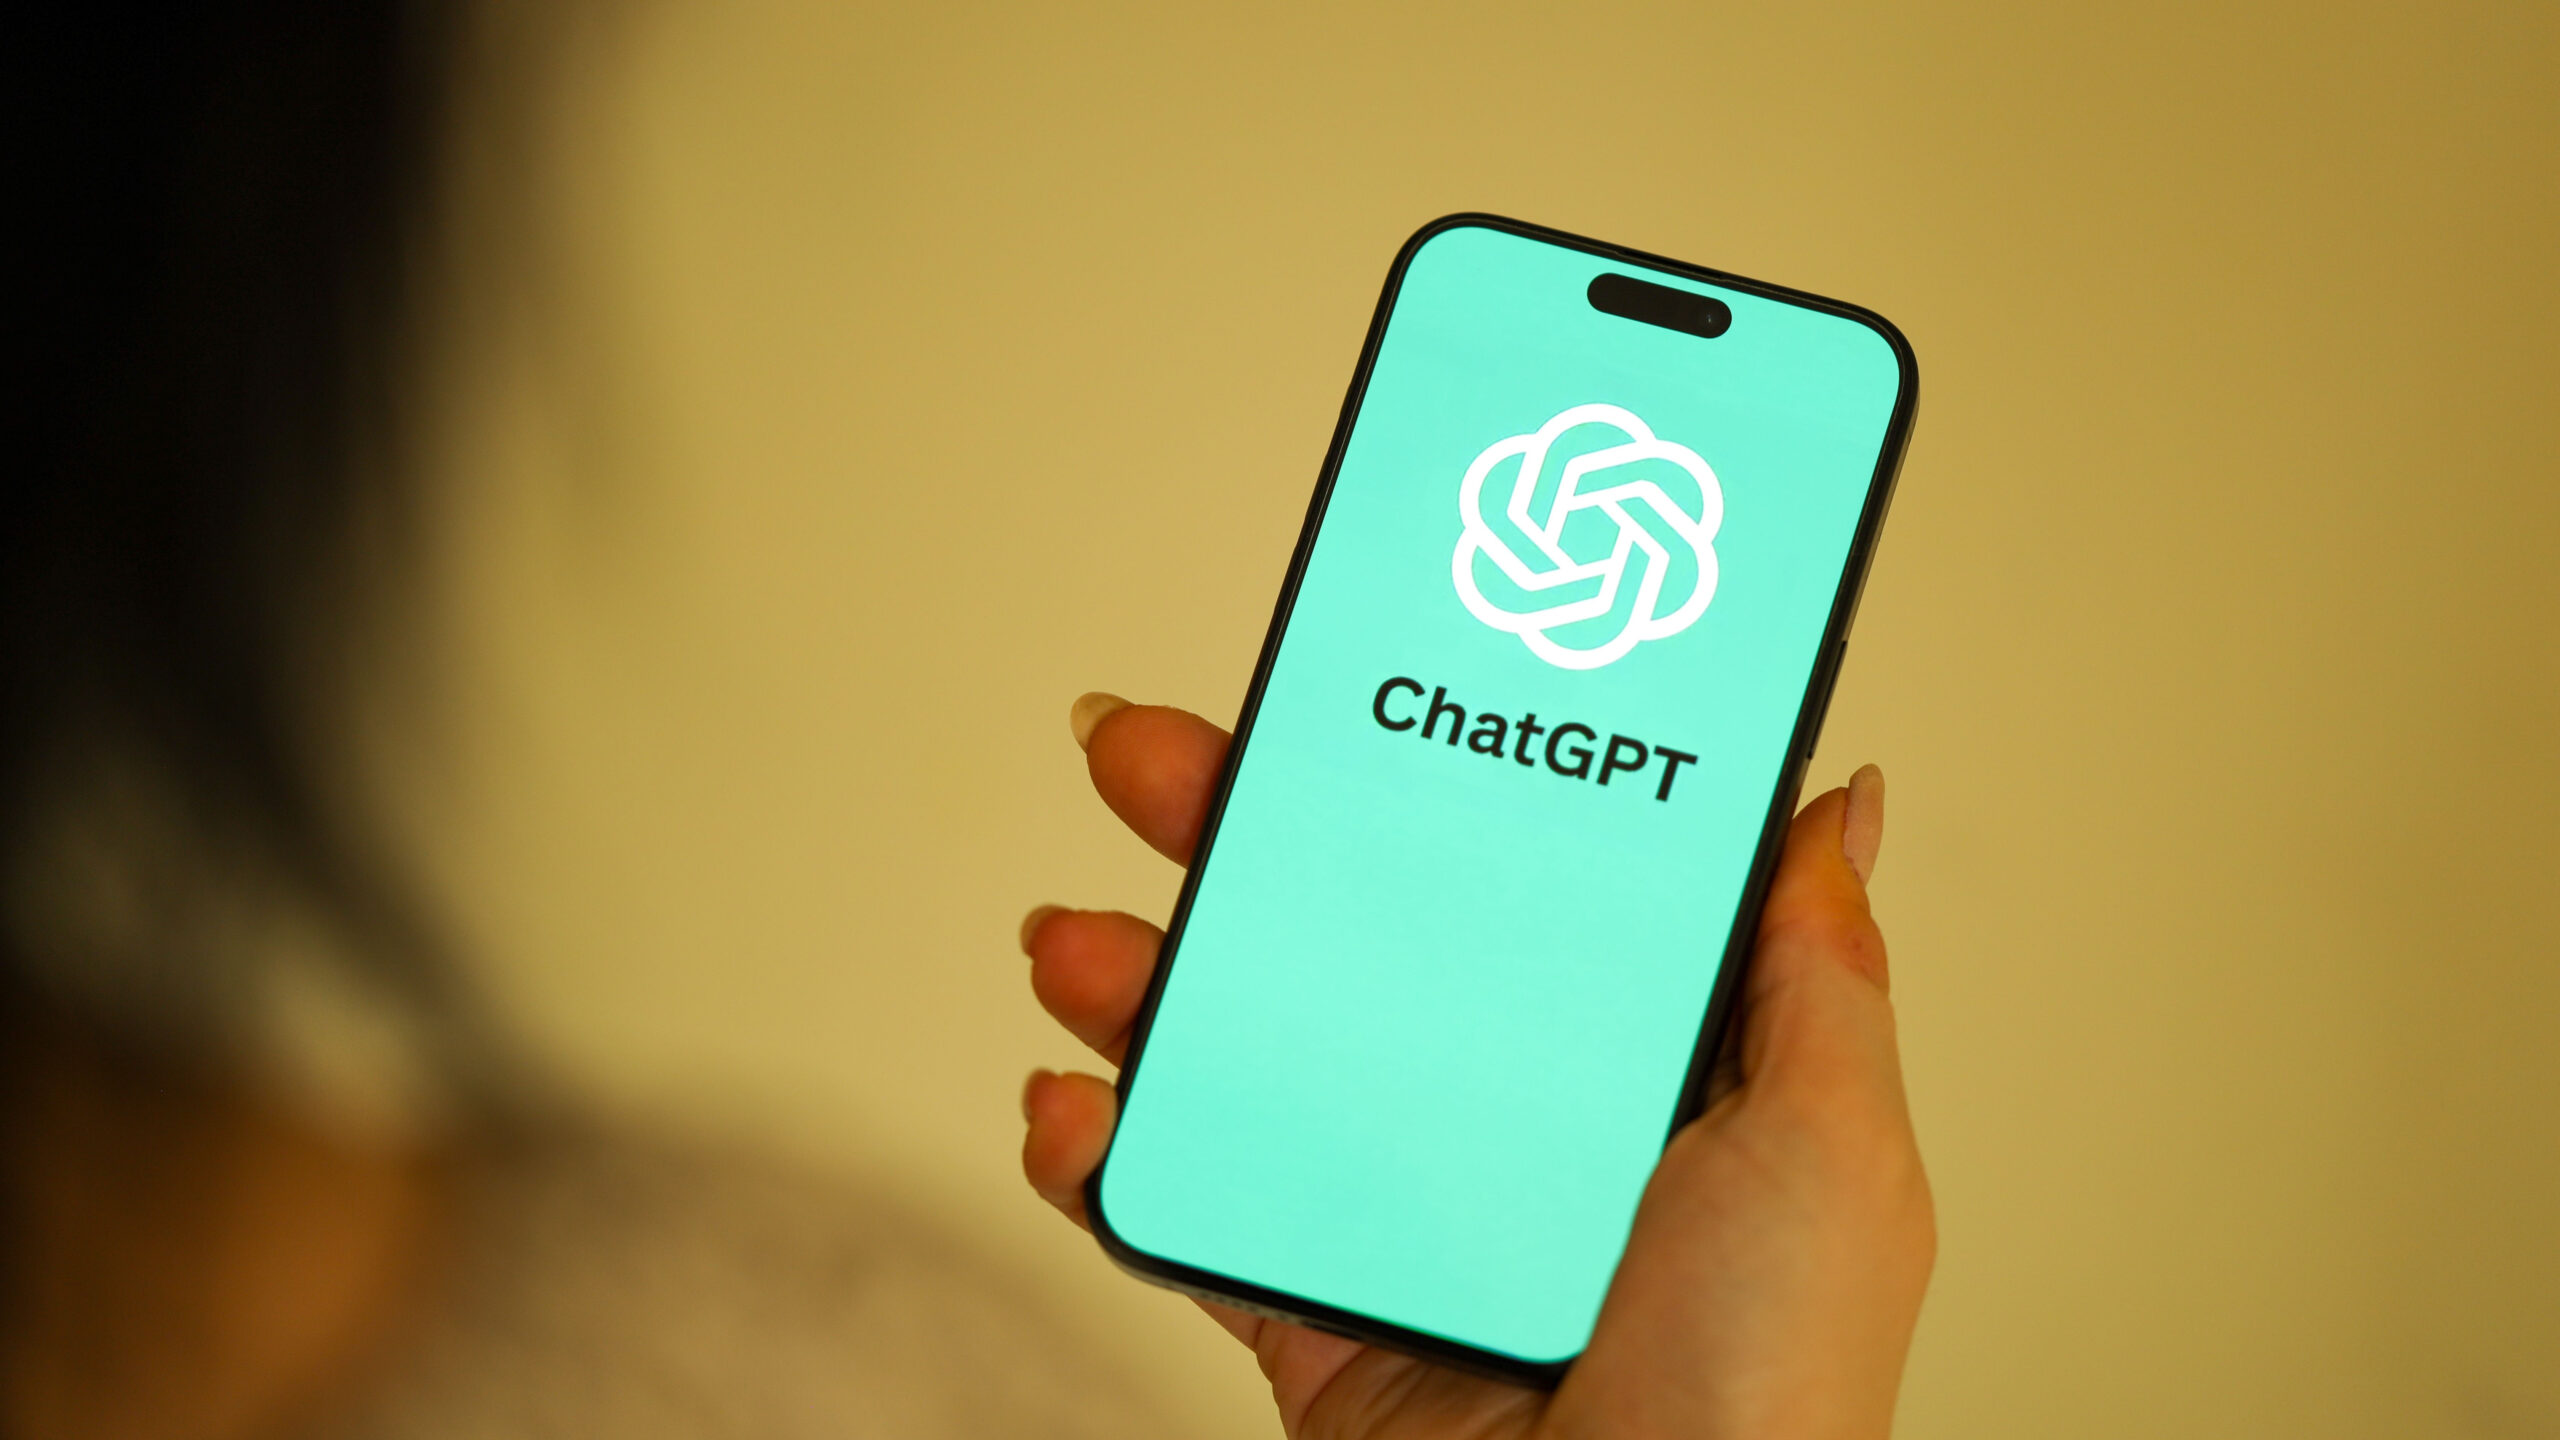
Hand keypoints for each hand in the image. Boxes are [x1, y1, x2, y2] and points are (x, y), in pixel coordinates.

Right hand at [1021, 694, 1933, 1439]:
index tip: (1349, 687)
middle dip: (1232, 835)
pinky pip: (1185, 1216)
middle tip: (1147, 755)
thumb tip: (1844, 803)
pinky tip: (1072, 1110)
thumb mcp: (1832, 1147)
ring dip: (1136, 984)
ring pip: (1240, 1060)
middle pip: (1343, 940)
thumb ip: (1819, 970)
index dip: (1419, 778)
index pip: (1505, 877)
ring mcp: (1399, 1218)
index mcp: (1627, 1067)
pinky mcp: (1310, 1312)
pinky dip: (1104, 1160)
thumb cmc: (1766, 1389)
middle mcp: (1506, 1126)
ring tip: (1075, 944)